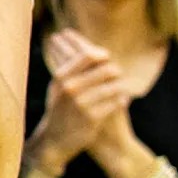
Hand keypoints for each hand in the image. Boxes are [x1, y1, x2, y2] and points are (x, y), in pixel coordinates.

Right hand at [30, 29, 130, 173]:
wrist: (55, 140)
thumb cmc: (59, 109)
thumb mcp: (57, 86)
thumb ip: (66, 65)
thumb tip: (65, 37)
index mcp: (60, 77)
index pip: (87, 56)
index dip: (101, 54)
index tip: (105, 57)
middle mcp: (70, 88)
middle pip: (106, 69)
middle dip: (115, 71)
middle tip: (116, 74)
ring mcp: (81, 103)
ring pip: (114, 86)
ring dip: (121, 86)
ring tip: (121, 88)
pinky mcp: (92, 118)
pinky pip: (116, 102)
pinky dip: (121, 101)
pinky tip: (122, 102)